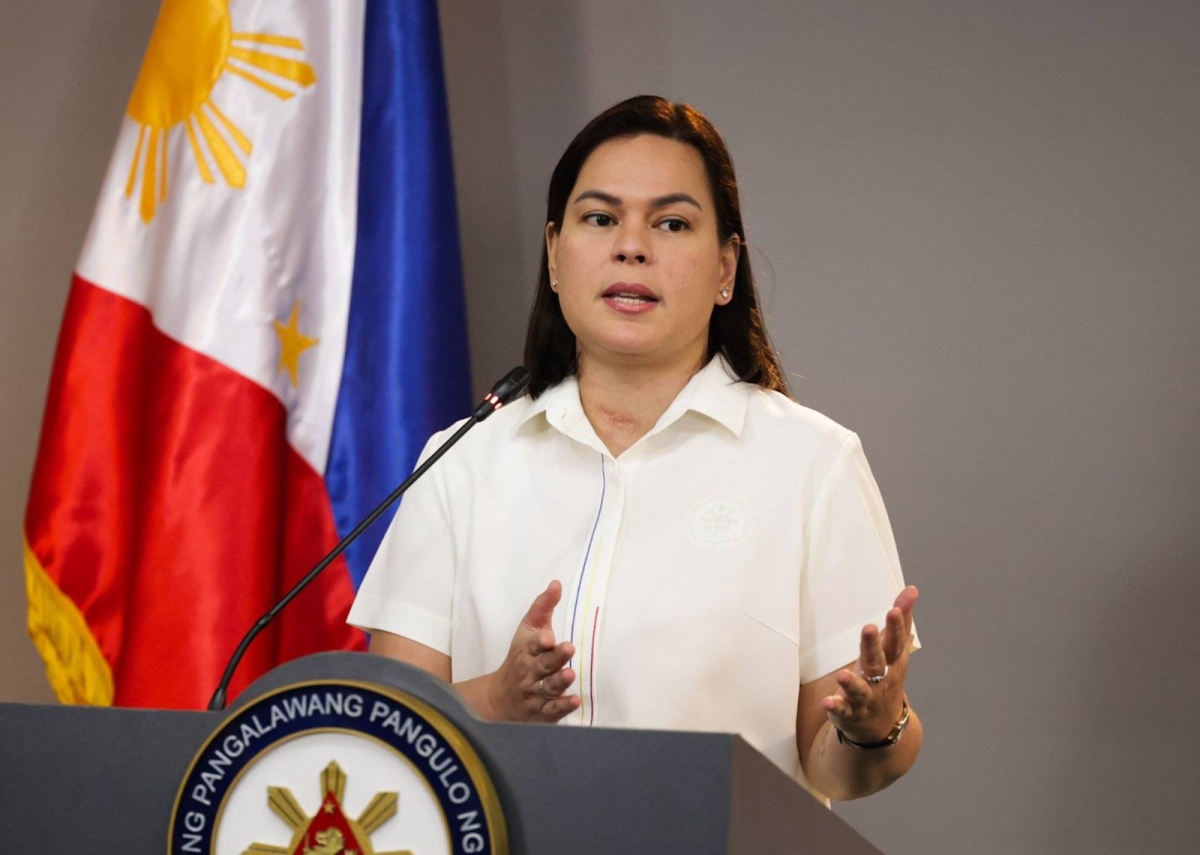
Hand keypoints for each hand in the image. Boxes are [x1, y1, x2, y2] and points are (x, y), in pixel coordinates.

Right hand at [487, 580, 580, 721]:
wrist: (500, 698)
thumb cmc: (520, 658)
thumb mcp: (527, 630)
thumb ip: (543, 607)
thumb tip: (557, 584)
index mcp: (527, 651)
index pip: (532, 645)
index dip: (540, 642)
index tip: (548, 637)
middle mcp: (530, 672)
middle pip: (543, 665)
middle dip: (555, 657)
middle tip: (568, 648)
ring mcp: (535, 693)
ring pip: (547, 687)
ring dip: (559, 681)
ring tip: (570, 674)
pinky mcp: (542, 712)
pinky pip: (552, 710)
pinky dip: (562, 706)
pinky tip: (574, 700)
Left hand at [822, 586, 917, 742]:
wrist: (883, 726)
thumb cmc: (887, 677)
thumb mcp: (895, 651)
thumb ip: (901, 621)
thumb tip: (912, 590)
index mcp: (892, 662)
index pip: (896, 643)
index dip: (896, 628)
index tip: (894, 610)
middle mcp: (881, 680)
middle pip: (877, 662)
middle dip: (873, 646)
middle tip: (869, 628)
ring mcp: (866, 698)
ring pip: (860, 690)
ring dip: (852, 683)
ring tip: (841, 674)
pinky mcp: (850, 712)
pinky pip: (843, 710)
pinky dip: (836, 707)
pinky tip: (827, 701)